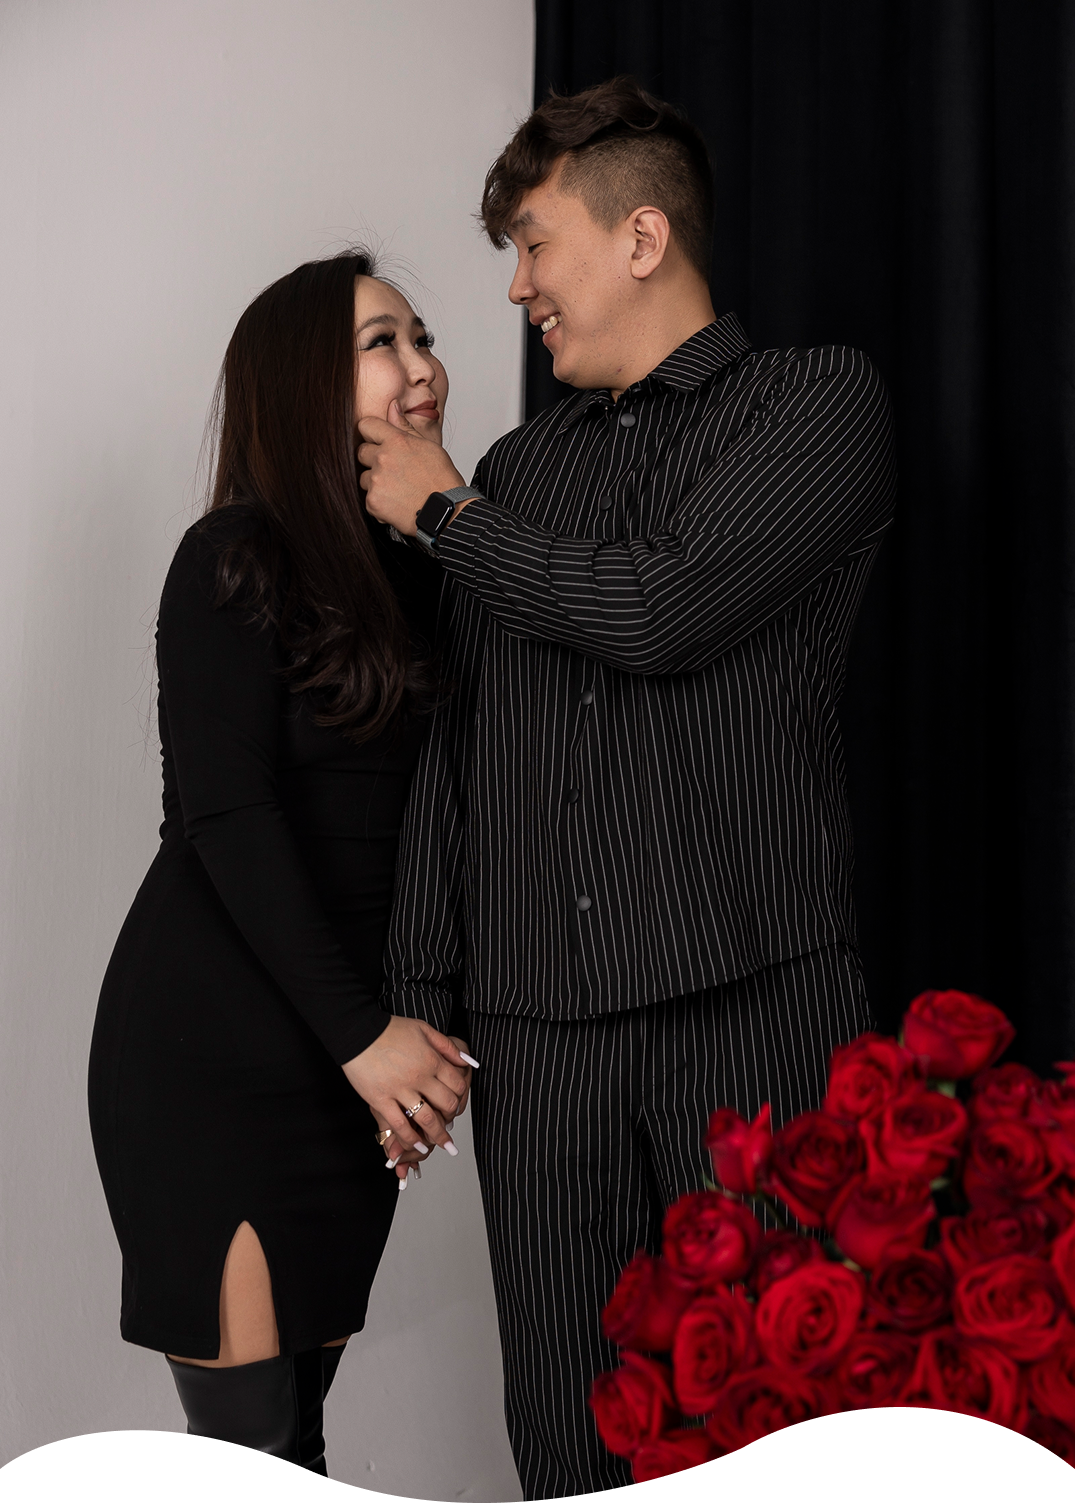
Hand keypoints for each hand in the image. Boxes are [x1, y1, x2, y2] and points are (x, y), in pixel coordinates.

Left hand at [357, 400, 464, 534]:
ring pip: (364, 477)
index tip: (377, 441)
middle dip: (373, 460)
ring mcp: (376, 480)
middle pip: (361, 452)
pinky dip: (379, 503)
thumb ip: (404, 426)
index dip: (372, 433)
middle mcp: (383, 458)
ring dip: (376, 483)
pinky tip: (397, 503)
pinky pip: (368, 498)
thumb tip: (392, 406)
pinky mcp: (373, 502)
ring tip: (398, 490)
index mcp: (397, 441)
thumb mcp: (427, 446)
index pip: (366, 425)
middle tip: (394, 471)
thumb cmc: (442, 480)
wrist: (446, 512)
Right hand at [373, 1037, 475, 1184]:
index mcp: (432, 1060)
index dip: (461, 1097)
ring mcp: (400, 1090)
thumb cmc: (390, 1029)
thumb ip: (448, 1047)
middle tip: (450, 1125)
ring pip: (426, 1119)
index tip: (457, 1104)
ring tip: (442, 1145)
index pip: (457, 1085)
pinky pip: (399, 1125)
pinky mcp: (380, 1100)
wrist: (358, 1032)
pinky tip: (417, 1144)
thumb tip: (467, 1062)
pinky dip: (410, 1137)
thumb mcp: (424, 1029)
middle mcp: (419, 1077)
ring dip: (437, 1135)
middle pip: (446, 1104)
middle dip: (451, 1117)